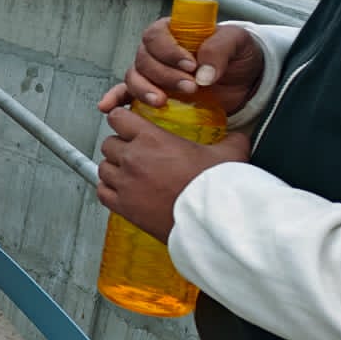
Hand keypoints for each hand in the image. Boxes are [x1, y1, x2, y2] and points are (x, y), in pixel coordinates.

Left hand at [96, 107, 252, 241]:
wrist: (213, 221)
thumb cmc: (217, 188)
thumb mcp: (230, 155)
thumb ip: (231, 140)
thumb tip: (238, 137)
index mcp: (152, 139)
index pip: (117, 117)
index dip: (121, 119)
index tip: (126, 124)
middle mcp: (133, 158)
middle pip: (108, 144)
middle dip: (120, 146)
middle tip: (134, 153)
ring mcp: (125, 183)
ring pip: (103, 167)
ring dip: (113, 168)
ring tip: (129, 173)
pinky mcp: (124, 206)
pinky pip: (103, 192)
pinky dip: (109, 190)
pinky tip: (121, 191)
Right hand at [97, 20, 263, 115]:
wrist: (248, 81)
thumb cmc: (239, 55)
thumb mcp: (238, 42)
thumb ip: (221, 49)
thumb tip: (203, 73)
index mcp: (174, 32)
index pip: (156, 35)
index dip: (168, 51)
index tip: (190, 65)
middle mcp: (158, 52)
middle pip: (144, 60)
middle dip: (164, 75)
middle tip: (190, 87)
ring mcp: (154, 74)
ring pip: (134, 78)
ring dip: (145, 90)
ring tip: (164, 102)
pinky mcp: (154, 93)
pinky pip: (126, 94)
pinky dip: (115, 99)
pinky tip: (108, 106)